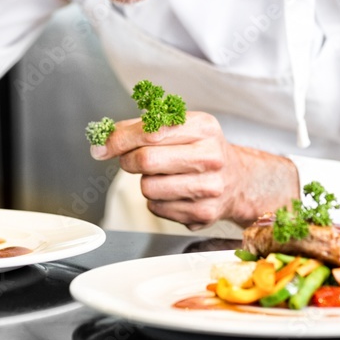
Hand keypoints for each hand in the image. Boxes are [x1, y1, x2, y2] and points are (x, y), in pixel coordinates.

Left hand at [93, 112, 299, 228]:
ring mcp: (209, 188)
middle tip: (132, 161)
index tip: (101, 147)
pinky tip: (174, 192)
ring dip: (146, 183)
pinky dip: (157, 201)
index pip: (150, 131)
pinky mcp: (203, 214)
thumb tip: (102, 140)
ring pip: (148, 188)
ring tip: (163, 176)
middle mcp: (211, 156)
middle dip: (129, 161)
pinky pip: (157, 208)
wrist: (238, 180)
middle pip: (145, 160)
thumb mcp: (180, 126)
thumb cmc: (200, 149)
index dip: (118, 140)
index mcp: (203, 127)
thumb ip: (140, 127)